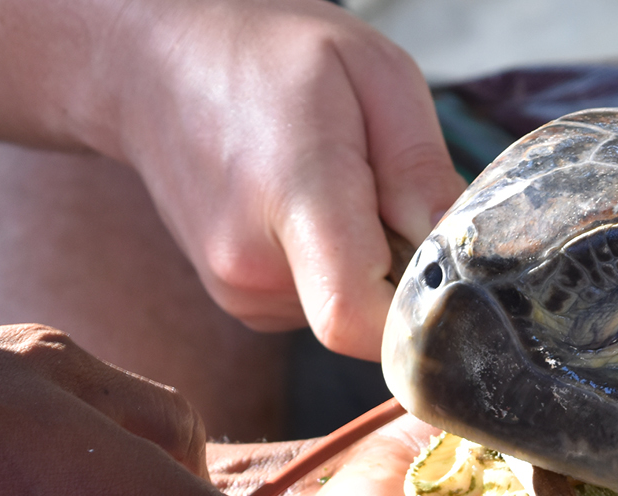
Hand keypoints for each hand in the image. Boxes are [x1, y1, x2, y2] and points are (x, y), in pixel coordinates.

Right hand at [97, 0, 466, 356]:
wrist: (155, 62)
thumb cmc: (268, 54)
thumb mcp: (375, 75)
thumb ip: (423, 171)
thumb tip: (463, 251)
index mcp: (293, 198)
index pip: (356, 319)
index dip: (417, 319)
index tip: (445, 273)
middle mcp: (252, 263)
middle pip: (366, 318)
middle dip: (403, 271)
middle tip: (387, 191)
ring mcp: (236, 289)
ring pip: (345, 312)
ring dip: (369, 264)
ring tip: (339, 184)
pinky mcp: (237, 297)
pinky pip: (317, 303)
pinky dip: (336, 265)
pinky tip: (310, 205)